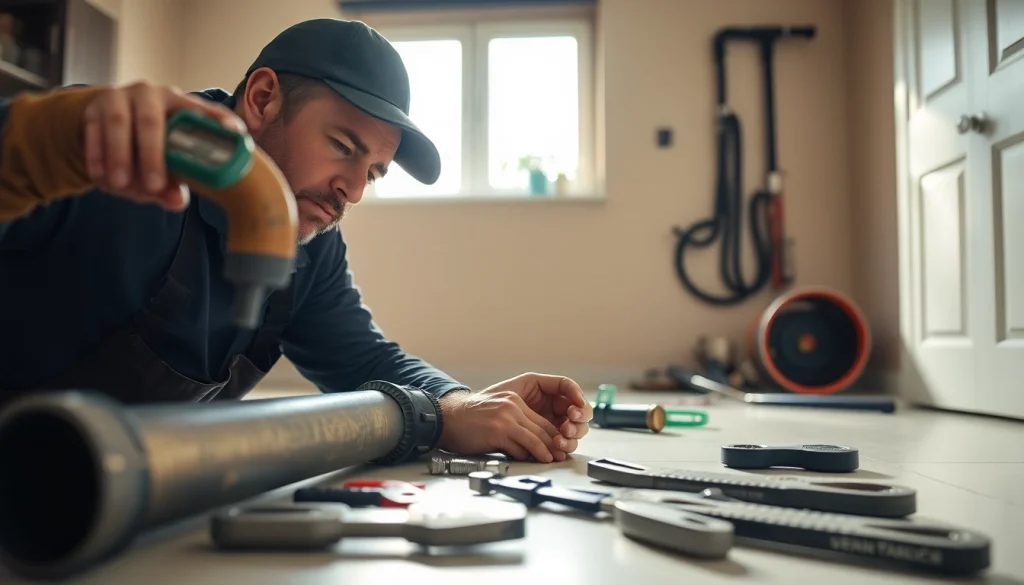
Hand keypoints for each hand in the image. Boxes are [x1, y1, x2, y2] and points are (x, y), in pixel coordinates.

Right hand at [82, 81, 246, 210]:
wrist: (102, 125)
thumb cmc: (145, 147)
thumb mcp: (162, 165)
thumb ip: (171, 184)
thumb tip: (177, 201)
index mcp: (179, 104)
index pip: (203, 111)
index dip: (220, 121)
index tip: (236, 134)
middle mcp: (152, 94)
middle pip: (152, 120)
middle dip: (152, 154)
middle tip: (153, 185)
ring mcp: (120, 97)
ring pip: (119, 122)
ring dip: (120, 154)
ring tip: (120, 184)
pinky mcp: (93, 107)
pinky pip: (93, 129)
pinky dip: (96, 153)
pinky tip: (100, 175)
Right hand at [437, 373, 592, 462]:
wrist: (446, 419)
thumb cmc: (468, 420)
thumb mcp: (495, 414)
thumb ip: (513, 423)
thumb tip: (530, 443)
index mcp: (513, 400)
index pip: (541, 419)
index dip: (553, 435)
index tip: (558, 446)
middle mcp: (512, 406)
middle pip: (542, 428)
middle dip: (553, 444)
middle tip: (560, 455)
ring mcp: (506, 418)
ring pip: (536, 437)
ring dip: (546, 452)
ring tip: (551, 460)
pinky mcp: (499, 430)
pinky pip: (521, 446)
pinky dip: (529, 455)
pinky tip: (533, 460)